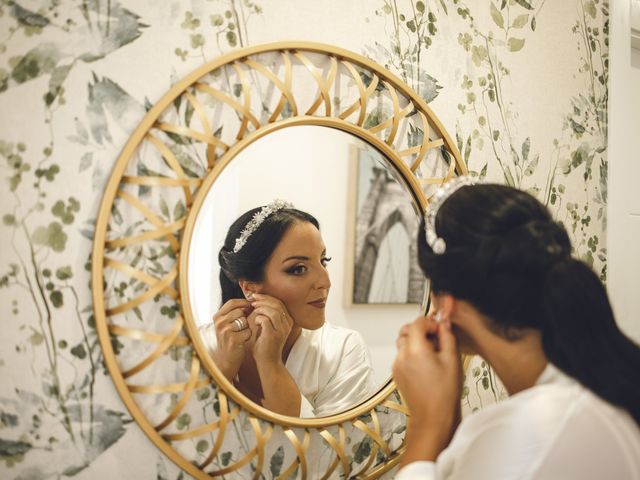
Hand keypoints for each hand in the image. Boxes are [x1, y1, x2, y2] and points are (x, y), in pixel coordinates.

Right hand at [210, 299, 252, 380]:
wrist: (225, 360)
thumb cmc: (229, 340)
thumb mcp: (227, 324)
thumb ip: (234, 313)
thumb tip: (250, 301)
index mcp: (217, 317)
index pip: (232, 302)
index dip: (243, 303)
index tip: (250, 307)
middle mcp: (219, 323)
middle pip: (240, 311)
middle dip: (245, 318)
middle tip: (242, 327)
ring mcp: (225, 331)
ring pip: (245, 321)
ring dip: (247, 327)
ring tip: (241, 335)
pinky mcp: (233, 340)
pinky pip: (248, 331)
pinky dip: (248, 336)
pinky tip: (242, 341)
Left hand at [249, 293, 292, 365]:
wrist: (268, 362)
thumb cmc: (266, 344)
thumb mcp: (269, 327)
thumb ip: (267, 316)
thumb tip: (258, 302)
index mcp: (288, 321)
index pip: (280, 303)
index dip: (267, 297)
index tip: (256, 296)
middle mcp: (287, 324)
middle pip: (277, 304)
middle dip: (263, 300)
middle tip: (253, 300)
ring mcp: (282, 330)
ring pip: (272, 311)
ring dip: (260, 308)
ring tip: (253, 309)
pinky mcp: (273, 336)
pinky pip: (266, 320)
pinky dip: (258, 318)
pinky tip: (254, 322)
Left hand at [393, 313, 461, 463]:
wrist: (433, 418)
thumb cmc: (444, 394)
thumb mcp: (452, 360)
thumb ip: (447, 336)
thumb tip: (445, 322)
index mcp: (415, 349)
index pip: (417, 322)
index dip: (430, 322)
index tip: (440, 329)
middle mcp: (402, 355)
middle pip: (406, 330)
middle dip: (420, 330)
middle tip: (436, 339)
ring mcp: (397, 365)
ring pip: (403, 342)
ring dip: (416, 341)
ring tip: (433, 353)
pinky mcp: (397, 373)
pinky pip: (402, 355)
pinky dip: (412, 353)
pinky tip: (426, 364)